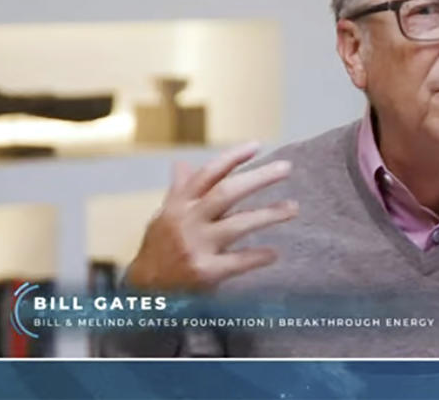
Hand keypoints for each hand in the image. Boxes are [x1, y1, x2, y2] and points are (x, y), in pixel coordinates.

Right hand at [126, 142, 297, 291]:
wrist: (145, 292)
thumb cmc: (160, 249)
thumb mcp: (165, 217)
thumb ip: (179, 191)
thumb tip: (182, 163)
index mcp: (180, 205)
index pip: (208, 174)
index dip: (232, 157)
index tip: (257, 145)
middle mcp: (187, 221)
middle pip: (226, 192)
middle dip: (258, 178)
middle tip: (286, 168)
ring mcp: (196, 246)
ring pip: (238, 224)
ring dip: (269, 214)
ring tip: (293, 207)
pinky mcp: (204, 272)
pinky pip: (238, 261)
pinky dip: (258, 256)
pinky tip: (275, 253)